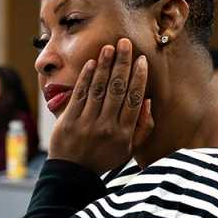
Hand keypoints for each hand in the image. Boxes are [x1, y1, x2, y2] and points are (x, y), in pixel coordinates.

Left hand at [49, 38, 152, 174]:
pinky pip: (79, 95)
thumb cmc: (104, 158)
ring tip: (109, 47)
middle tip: (125, 43)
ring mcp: (87, 123)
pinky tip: (92, 63)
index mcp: (123, 132)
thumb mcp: (130, 149)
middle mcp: (106, 126)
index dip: (139, 78)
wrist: (72, 174)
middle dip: (122, 64)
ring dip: (104, 66)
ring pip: (98, 89)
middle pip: (117, 89)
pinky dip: (86, 78)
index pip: (134, 99)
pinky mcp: (69, 121)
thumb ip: (143, 127)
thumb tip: (148, 101)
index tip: (142, 60)